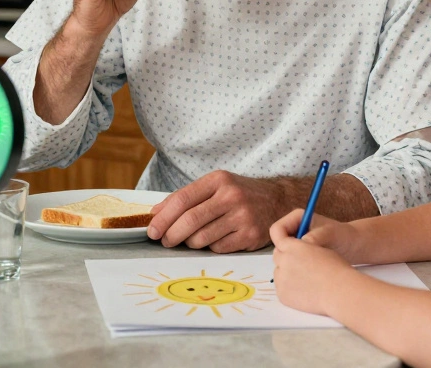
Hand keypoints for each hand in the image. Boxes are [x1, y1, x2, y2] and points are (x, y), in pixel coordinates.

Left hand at [147, 171, 288, 251]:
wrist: (278, 200)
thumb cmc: (240, 194)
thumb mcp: (215, 186)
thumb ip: (185, 197)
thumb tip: (156, 213)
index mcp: (218, 180)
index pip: (183, 199)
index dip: (163, 217)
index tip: (152, 230)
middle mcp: (231, 196)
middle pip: (190, 220)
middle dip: (171, 235)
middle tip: (164, 241)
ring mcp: (243, 217)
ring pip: (202, 238)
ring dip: (190, 243)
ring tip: (190, 240)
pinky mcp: (251, 236)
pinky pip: (218, 248)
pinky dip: (210, 248)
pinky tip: (213, 240)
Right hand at [270, 208, 363, 263]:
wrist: (354, 246)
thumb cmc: (344, 236)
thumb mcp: (331, 234)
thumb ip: (316, 237)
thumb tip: (303, 244)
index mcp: (297, 218)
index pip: (277, 230)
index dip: (282, 242)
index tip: (294, 254)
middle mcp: (294, 230)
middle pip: (278, 244)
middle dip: (288, 254)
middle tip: (306, 262)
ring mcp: (297, 242)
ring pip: (284, 256)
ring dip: (294, 262)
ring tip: (311, 267)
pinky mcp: (301, 254)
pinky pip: (292, 262)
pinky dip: (298, 268)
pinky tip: (312, 271)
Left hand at [271, 232, 355, 316]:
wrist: (340, 292)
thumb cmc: (336, 268)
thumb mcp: (319, 247)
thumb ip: (302, 245)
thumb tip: (296, 245)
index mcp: (292, 246)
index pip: (277, 234)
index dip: (283, 238)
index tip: (289, 243)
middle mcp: (283, 261)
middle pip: (277, 255)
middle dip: (286, 257)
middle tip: (301, 263)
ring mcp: (281, 280)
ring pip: (278, 272)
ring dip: (287, 272)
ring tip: (306, 278)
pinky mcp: (282, 295)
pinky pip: (282, 288)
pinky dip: (290, 287)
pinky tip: (305, 290)